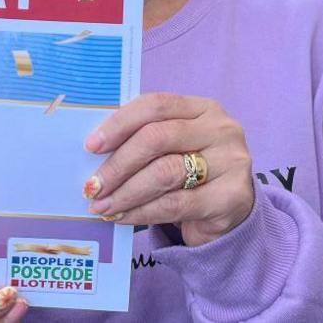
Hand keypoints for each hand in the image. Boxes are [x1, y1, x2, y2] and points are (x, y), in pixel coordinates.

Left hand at [83, 92, 253, 246]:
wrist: (232, 210)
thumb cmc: (193, 172)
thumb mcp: (174, 147)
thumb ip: (143, 139)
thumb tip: (94, 150)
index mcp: (203, 108)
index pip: (155, 105)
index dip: (119, 123)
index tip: (90, 146)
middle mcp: (221, 129)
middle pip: (157, 137)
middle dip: (118, 164)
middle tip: (92, 185)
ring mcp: (231, 162)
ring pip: (165, 172)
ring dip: (126, 192)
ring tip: (102, 205)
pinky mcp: (231, 197)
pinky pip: (175, 204)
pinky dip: (142, 212)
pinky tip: (123, 217)